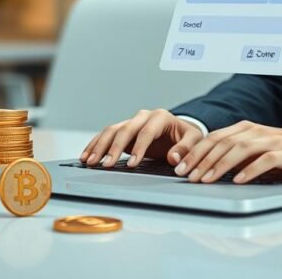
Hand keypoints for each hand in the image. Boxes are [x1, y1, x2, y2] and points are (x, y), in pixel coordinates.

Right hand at [79, 109, 204, 168]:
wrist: (180, 131)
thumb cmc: (187, 136)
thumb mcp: (194, 140)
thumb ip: (186, 149)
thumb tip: (174, 158)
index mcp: (160, 117)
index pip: (146, 132)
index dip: (139, 148)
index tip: (133, 164)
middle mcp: (143, 117)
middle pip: (124, 129)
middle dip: (113, 148)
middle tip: (105, 164)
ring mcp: (131, 122)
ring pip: (111, 131)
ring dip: (100, 146)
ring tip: (90, 161)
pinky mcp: (124, 131)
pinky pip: (106, 136)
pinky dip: (96, 145)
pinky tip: (87, 155)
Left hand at [174, 120, 281, 183]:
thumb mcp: (255, 150)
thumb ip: (235, 155)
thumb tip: (207, 167)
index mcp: (244, 129)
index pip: (213, 139)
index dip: (195, 152)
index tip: (180, 167)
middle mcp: (254, 132)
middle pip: (222, 144)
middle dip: (201, 160)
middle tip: (187, 176)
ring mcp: (270, 141)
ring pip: (239, 150)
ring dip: (220, 165)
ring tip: (206, 179)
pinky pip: (265, 160)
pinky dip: (250, 170)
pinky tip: (239, 181)